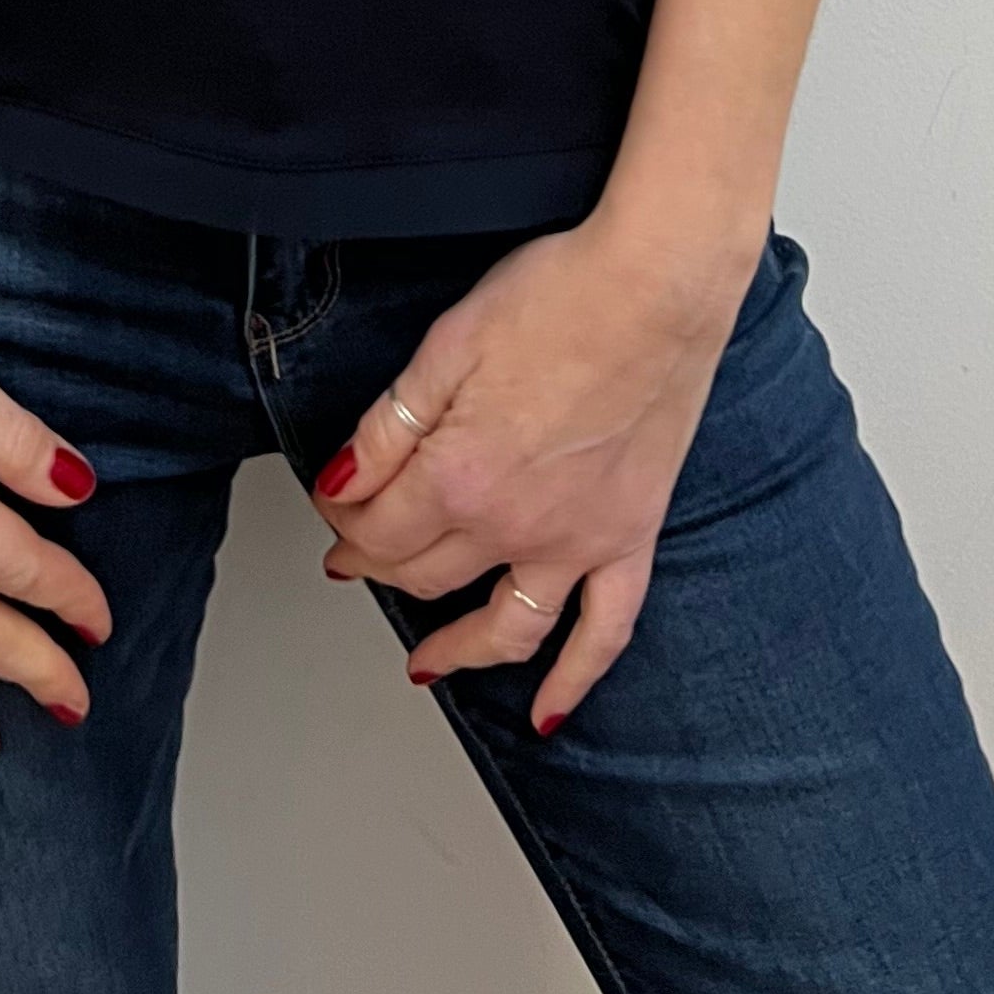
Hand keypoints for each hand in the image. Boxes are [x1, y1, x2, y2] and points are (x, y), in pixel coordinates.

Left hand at [308, 212, 760, 730]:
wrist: (659, 283)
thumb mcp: (447, 344)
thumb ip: (388, 427)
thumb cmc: (562, 294)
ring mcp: (578, 541)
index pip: (377, 527)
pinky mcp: (630, 535)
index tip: (334, 503)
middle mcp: (516, 526)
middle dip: (381, 563)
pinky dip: (574, 680)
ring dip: (457, 649)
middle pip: (426, 573)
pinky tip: (548, 711)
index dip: (344, 517)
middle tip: (360, 550)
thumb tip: (340, 481)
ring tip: (426, 661)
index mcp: (460, 475)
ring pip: (504, 626)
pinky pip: (605, 631)